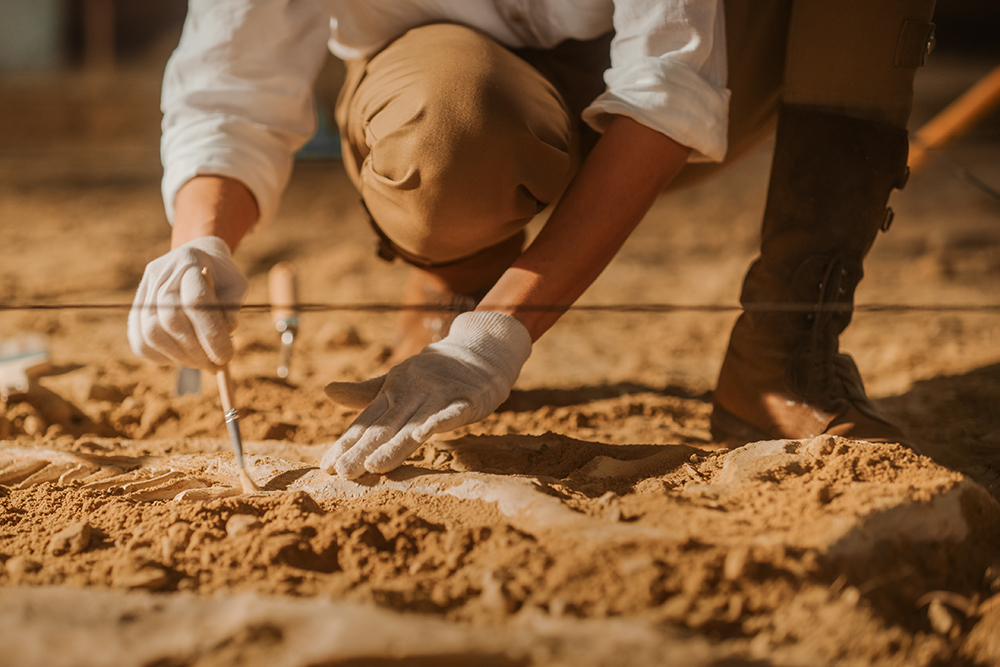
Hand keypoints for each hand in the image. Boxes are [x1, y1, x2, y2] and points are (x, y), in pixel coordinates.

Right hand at [128, 236, 248, 368]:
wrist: (198, 260)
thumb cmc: (222, 277)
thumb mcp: (237, 286)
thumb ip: (232, 309)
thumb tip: (226, 333)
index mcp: (189, 261)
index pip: (195, 301)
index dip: (211, 333)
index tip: (226, 356)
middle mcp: (161, 274)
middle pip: (171, 320)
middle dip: (196, 351)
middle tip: (216, 366)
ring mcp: (144, 291)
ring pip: (152, 333)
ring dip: (180, 357)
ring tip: (202, 363)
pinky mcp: (135, 309)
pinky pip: (140, 342)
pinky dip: (162, 357)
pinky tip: (182, 357)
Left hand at [321, 311, 531, 478]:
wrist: (480, 349)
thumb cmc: (435, 371)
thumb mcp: (398, 381)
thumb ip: (366, 393)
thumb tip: (326, 390)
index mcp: (394, 390)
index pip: (367, 421)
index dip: (347, 443)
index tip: (327, 466)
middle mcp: (413, 392)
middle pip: (386, 426)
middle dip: (364, 450)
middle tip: (343, 473)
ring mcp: (440, 394)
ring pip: (414, 424)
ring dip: (395, 445)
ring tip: (374, 465)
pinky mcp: (467, 398)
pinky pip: (452, 412)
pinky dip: (438, 422)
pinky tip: (423, 435)